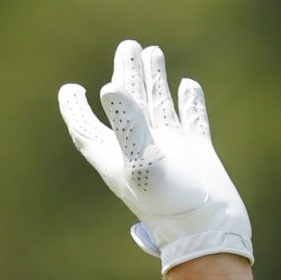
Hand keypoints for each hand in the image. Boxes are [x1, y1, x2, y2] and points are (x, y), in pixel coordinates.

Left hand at [58, 40, 252, 270]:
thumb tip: (109, 85)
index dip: (75, 109)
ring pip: (158, 108)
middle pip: (126, 107)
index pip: (87, 128)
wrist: (210, 232)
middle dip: (125, 76)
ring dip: (154, 82)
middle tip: (128, 47)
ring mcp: (171, 153)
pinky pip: (191, 122)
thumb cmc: (170, 204)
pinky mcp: (197, 156)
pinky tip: (188, 85)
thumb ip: (127, 123)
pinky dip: (190, 103)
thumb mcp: (143, 161)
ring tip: (153, 52)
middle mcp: (140, 152)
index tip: (70, 89)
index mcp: (116, 156)